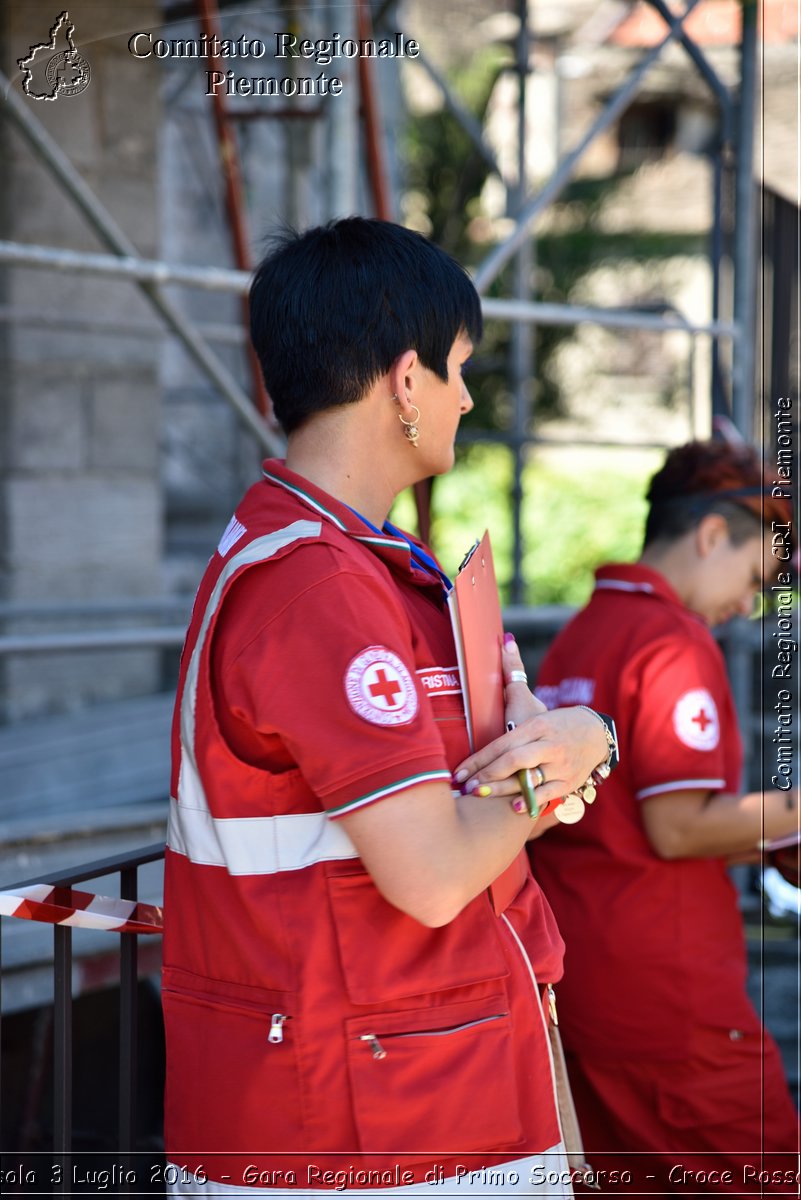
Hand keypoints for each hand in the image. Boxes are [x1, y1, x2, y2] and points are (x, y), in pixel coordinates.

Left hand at [454, 636, 607, 807]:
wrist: (595, 734)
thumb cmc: (551, 719)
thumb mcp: (530, 698)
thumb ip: (512, 670)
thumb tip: (503, 638)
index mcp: (537, 726)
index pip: (503, 743)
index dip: (479, 759)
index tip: (459, 771)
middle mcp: (549, 746)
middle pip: (515, 762)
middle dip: (487, 776)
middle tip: (466, 787)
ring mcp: (560, 766)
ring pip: (528, 782)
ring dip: (501, 792)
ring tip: (478, 797)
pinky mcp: (568, 783)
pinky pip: (546, 796)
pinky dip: (529, 803)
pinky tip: (510, 809)